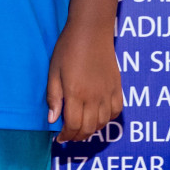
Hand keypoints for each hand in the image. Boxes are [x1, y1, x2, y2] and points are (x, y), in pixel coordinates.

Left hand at [46, 26, 122, 141]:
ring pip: (103, 122)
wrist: (91, 31)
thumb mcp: (54, 71)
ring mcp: (108, 92)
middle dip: (77, 136)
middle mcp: (94, 97)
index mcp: (76, 93)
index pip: (73, 125)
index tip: (59, 138)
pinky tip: (99, 116)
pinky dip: (108, 119)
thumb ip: (54, 96)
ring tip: (82, 128)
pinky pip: (116, 111)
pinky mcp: (117, 87)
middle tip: (69, 136)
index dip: (66, 135)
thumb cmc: (68, 48)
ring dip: (92, 130)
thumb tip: (52, 119)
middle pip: (89, 127)